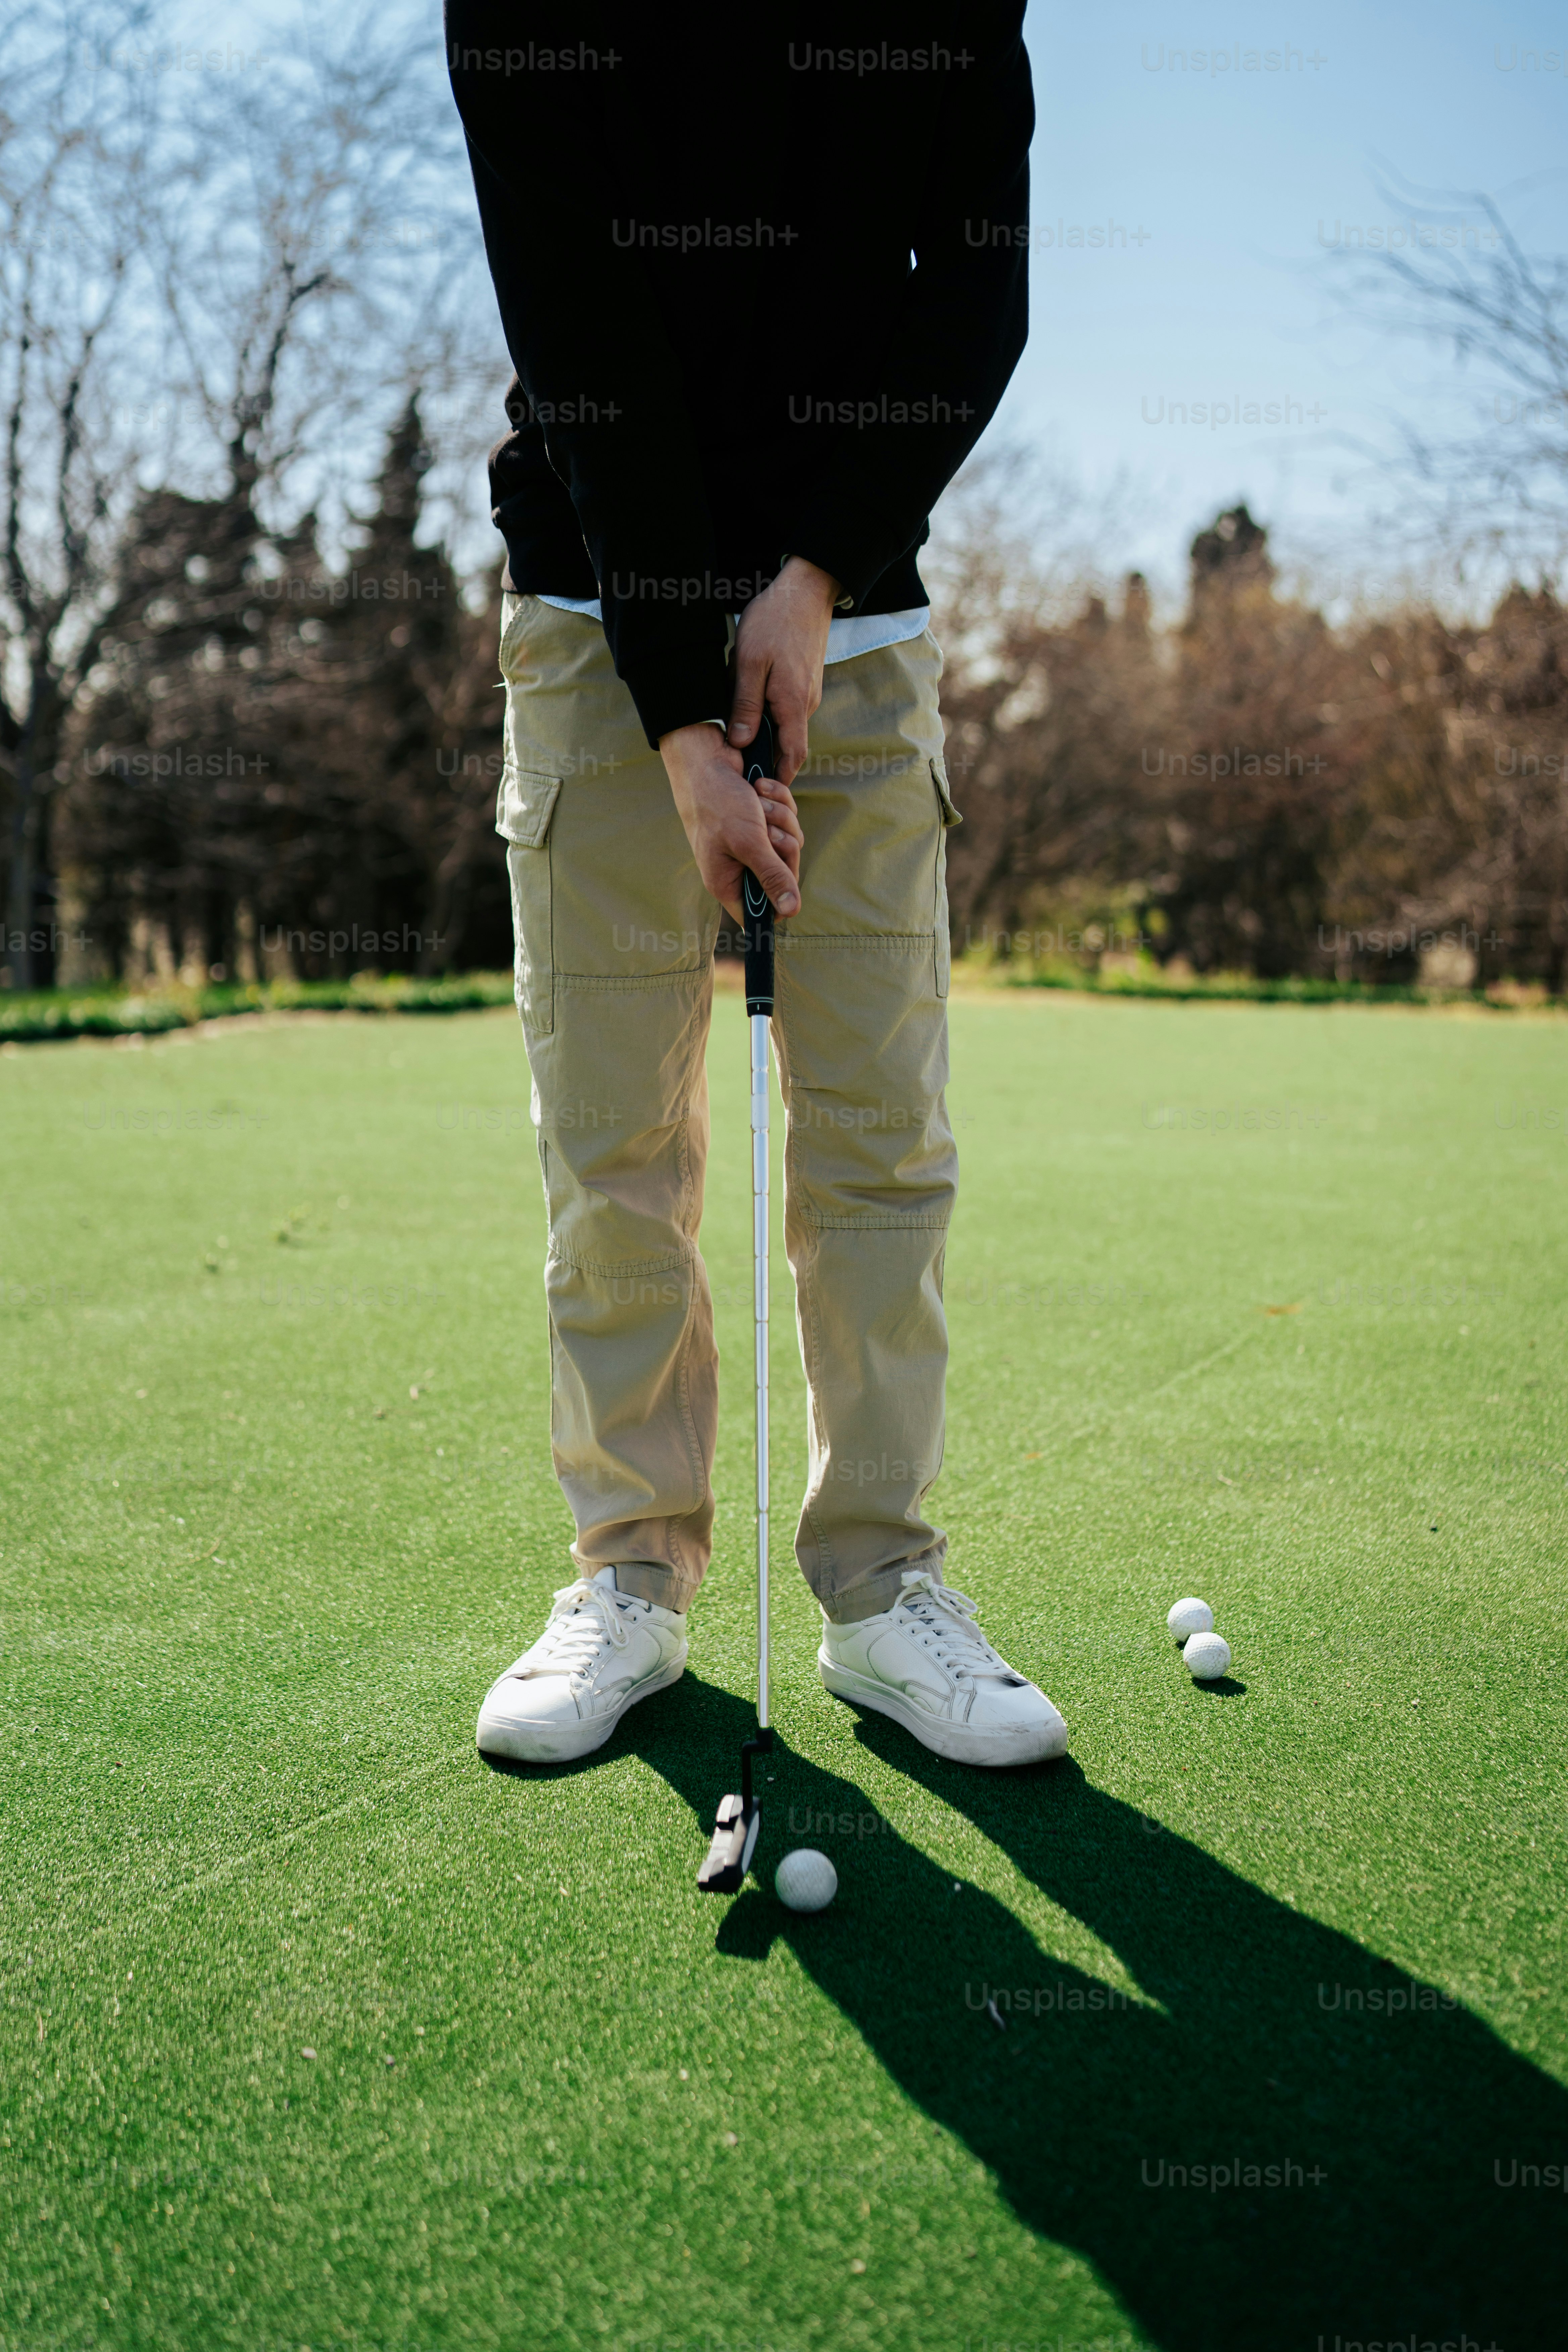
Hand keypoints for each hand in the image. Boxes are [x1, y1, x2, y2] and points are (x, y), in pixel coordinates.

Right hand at [660, 723, 802, 923]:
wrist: (706, 758)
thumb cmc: (717, 802)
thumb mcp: (748, 842)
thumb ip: (772, 876)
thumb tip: (791, 911)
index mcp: (728, 883)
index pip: (762, 914)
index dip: (779, 900)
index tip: (782, 875)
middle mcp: (740, 867)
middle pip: (785, 875)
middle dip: (784, 844)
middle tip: (766, 829)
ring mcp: (752, 843)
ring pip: (790, 843)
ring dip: (782, 818)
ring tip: (758, 802)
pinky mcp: (761, 821)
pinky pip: (788, 821)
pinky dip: (780, 802)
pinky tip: (761, 788)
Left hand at [728, 555, 841, 789]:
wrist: (805, 589)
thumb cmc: (774, 621)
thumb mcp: (748, 663)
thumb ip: (745, 705)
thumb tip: (741, 742)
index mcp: (793, 705)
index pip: (792, 757)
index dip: (779, 778)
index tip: (760, 792)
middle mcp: (806, 704)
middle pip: (787, 745)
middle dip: (765, 756)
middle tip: (738, 763)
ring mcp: (808, 693)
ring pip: (784, 724)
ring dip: (763, 728)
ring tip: (738, 721)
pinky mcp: (805, 682)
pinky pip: (786, 707)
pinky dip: (768, 711)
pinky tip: (749, 696)